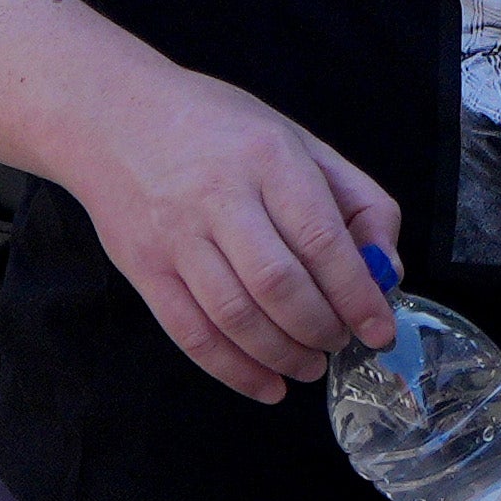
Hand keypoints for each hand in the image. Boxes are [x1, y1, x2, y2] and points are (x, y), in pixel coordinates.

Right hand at [65, 73, 400, 401]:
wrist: (114, 116)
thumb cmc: (218, 130)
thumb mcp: (298, 142)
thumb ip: (356, 201)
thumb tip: (386, 270)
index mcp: (268, 158)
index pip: (321, 240)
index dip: (357, 295)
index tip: (378, 329)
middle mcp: (219, 196)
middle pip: (278, 285)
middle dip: (320, 329)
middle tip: (339, 342)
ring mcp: (175, 235)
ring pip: (235, 316)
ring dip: (282, 355)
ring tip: (308, 365)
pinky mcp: (143, 267)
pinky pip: (191, 333)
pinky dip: (233, 370)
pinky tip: (266, 384)